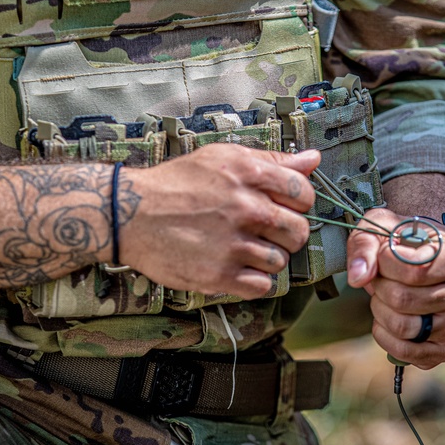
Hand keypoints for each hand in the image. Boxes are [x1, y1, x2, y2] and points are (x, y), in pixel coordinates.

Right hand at [118, 145, 319, 298]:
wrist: (130, 213)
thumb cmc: (177, 183)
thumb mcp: (222, 158)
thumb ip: (271, 161)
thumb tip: (313, 159)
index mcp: (248, 174)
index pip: (303, 192)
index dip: (300, 202)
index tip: (286, 206)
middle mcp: (245, 208)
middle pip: (298, 231)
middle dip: (287, 233)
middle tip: (265, 231)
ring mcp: (233, 244)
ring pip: (281, 261)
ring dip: (267, 257)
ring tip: (243, 248)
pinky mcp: (219, 275)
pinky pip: (262, 286)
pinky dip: (254, 280)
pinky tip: (237, 266)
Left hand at [345, 208, 444, 368]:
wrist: (427, 258)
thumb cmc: (405, 242)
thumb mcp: (383, 227)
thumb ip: (366, 244)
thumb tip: (358, 277)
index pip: (412, 270)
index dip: (384, 263)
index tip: (384, 255)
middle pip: (402, 300)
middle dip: (379, 288)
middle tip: (382, 278)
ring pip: (402, 327)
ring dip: (380, 311)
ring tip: (386, 296)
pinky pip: (405, 352)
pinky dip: (385, 336)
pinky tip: (388, 318)